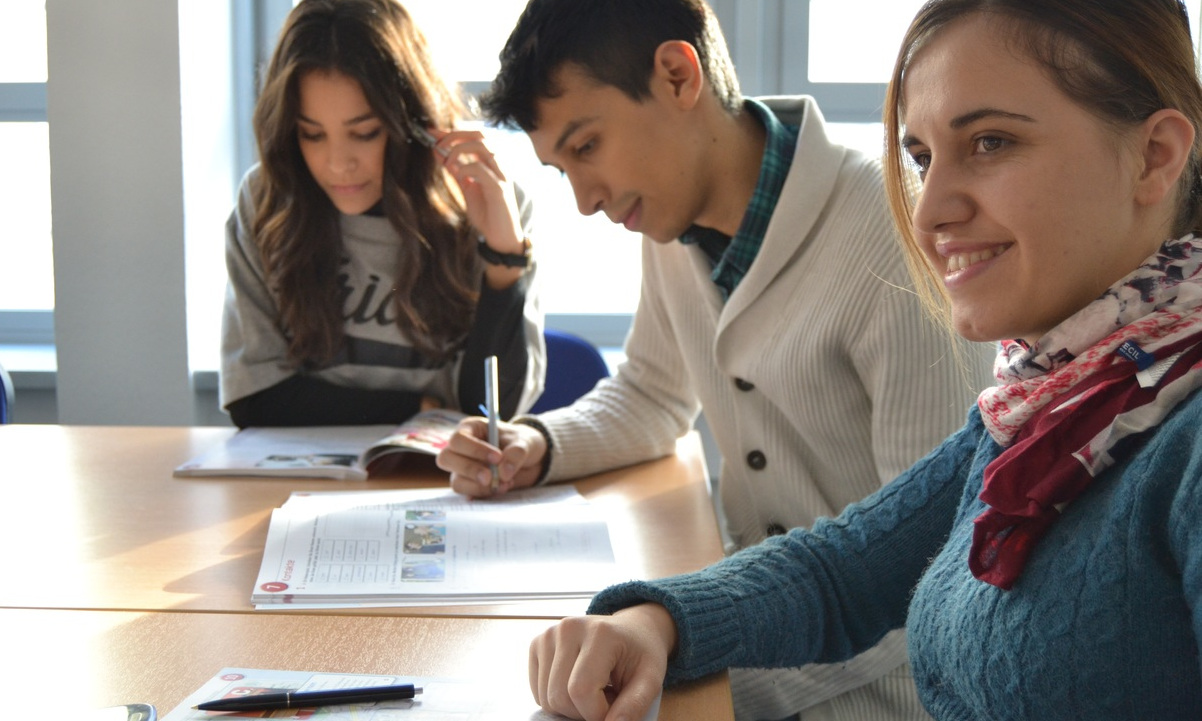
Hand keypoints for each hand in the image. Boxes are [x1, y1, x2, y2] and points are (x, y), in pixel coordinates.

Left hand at [428, 129, 525, 271]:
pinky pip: (480, 169)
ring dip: (459, 149)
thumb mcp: (467, 188)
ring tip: (447, 161)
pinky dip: (465, 168)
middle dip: (455, 134)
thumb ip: (455, 170)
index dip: (452, 132)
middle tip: (437, 143)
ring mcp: (501, 175)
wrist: (502, 238)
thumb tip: (439, 152)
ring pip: (483, 145)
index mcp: (492, 163)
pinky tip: (459, 176)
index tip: (432, 132)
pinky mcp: (499, 189)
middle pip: (480, 134)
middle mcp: (499, 165)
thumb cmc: (487, 214)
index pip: (474, 136)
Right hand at [437, 417, 546, 496]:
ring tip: (505, 483)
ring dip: (479, 487)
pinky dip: (484, 495)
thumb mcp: (524, 442)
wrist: (530, 461)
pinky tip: (500, 489)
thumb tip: (503, 473)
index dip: (475, 449)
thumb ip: (516, 453)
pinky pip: (468, 494)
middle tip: (491, 477)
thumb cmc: (521, 443)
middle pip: (446, 459)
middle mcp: (461, 449)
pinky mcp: (470, 486)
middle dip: (470, 470)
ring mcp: (462, 469)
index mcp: (470, 429)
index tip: (498, 457)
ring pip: (456, 481)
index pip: (458, 439)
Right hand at [529, 604, 676, 720]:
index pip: (580, 690)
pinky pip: (538, 692)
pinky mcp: (537, 644)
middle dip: (583, 712)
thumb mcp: (651, 680)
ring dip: (571, 707)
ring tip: (596, 691)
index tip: (615, 709)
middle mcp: (568, 628)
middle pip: (558, 697)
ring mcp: (549, 634)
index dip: (596, 713)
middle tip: (607, 699)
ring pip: (546, 698)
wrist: (631, 630)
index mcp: (599, 632)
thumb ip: (634, 706)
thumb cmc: (641, 655)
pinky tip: (577, 684)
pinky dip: (558, 699)